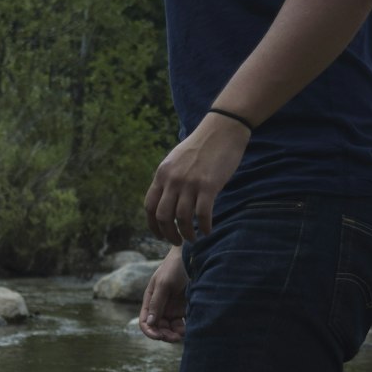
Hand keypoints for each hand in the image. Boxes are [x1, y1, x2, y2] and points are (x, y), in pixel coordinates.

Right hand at [138, 248, 188, 341]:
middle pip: (158, 328)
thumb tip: (150, 322)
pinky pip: (182, 324)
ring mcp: (173, 308)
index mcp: (151, 300)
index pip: (145, 321)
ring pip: (170, 329)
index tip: (159, 336)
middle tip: (175, 337)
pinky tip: (189, 329)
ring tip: (183, 333)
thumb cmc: (175, 267)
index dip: (150, 331)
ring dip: (175, 334)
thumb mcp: (163, 283)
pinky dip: (184, 329)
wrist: (193, 257)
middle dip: (164, 335)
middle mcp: (160, 306)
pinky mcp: (185, 308)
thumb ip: (157, 302)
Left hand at [144, 113, 249, 244]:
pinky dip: (204, 227)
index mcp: (162, 174)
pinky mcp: (208, 185)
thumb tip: (166, 200)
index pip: (150, 206)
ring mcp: (190, 183)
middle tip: (177, 241)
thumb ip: (170, 179)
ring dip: (187, 234)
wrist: (221, 129)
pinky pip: (202, 214)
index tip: (161, 235)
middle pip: (163, 217)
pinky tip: (207, 230)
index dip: (153, 226)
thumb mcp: (176, 160)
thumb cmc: (201, 146)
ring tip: (193, 238)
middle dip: (168, 234)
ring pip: (182, 219)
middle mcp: (173, 180)